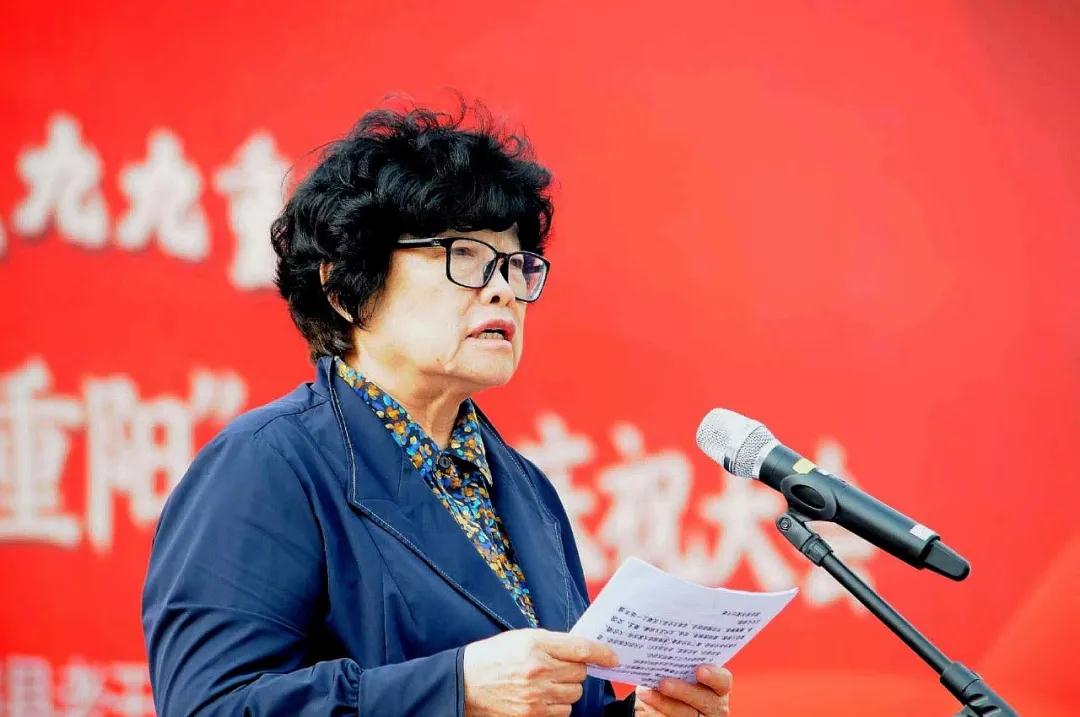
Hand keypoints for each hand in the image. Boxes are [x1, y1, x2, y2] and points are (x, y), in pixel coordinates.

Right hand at [463, 628, 618, 715]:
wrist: (465, 684)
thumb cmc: (494, 657)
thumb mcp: (522, 638)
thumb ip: (553, 642)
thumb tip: (584, 649)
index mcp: (536, 644)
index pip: (581, 648)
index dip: (602, 652)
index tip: (613, 656)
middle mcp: (538, 669)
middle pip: (580, 673)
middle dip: (575, 669)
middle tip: (560, 666)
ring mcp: (536, 695)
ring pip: (574, 693)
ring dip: (568, 688)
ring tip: (548, 682)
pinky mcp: (533, 714)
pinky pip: (564, 712)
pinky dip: (559, 705)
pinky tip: (544, 696)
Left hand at [634, 665, 731, 716]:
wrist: (671, 697)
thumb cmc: (680, 676)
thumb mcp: (682, 668)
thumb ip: (678, 662)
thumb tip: (658, 653)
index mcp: (718, 686)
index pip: (723, 681)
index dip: (713, 676)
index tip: (699, 670)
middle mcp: (714, 705)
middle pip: (704, 701)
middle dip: (683, 691)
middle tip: (663, 683)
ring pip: (686, 714)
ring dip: (664, 704)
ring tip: (645, 693)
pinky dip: (657, 713)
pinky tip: (645, 705)